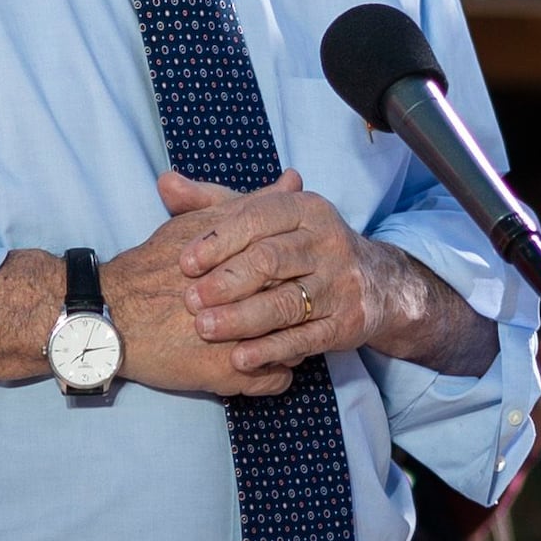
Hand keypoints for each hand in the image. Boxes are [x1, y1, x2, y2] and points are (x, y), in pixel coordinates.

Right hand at [98, 199, 287, 397]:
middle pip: (302, 306)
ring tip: (263, 335)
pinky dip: (273, 372)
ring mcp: (243, 340)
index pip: (298, 268)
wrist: (111, 314)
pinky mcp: (231, 375)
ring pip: (295, 346)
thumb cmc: (154, 266)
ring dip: (286, 342)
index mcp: (248, 261)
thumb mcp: (203, 224)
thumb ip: (251, 204)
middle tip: (276, 308)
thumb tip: (294, 180)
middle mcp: (251, 300)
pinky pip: (278, 379)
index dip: (295, 274)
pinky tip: (255, 361)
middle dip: (296, 307)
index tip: (283, 278)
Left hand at [175, 172, 394, 377]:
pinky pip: (305, 338)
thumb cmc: (300, 245)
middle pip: (271, 260)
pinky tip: (239, 358)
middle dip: (226, 281)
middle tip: (190, 300)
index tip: (184, 263)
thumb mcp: (264, 218)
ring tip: (205, 329)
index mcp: (306, 208)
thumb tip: (166, 183)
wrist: (375, 282)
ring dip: (242, 318)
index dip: (218, 240)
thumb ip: (213, 202)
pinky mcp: (346, 322)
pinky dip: (270, 349)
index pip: (258, 218)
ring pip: (287, 302)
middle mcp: (328, 241)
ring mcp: (340, 283)